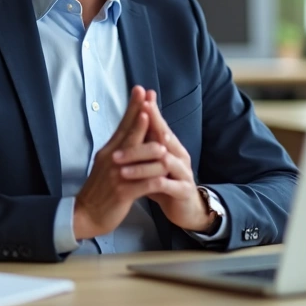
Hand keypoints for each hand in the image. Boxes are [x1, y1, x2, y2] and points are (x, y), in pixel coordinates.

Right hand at [72, 86, 171, 239]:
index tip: (141, 90)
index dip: (133, 107)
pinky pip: (143, 181)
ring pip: (137, 155)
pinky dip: (155, 175)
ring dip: (153, 146)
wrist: (85, 214)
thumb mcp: (108, 165)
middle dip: (141, 113)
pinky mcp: (123, 191)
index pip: (123, 124)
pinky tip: (165, 173)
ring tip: (166, 140)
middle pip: (129, 132)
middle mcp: (112, 158)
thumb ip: (120, 149)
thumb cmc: (100, 189)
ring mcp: (117, 174)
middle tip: (149, 97)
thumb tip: (133, 133)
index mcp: (109, 150)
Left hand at [139, 90, 213, 232]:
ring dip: (141, 158)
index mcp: (172, 147)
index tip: (142, 95)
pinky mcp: (182, 190)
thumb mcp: (152, 163)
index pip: (161, 125)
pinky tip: (138, 182)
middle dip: (153, 123)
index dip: (152, 110)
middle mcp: (179, 156)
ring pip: (164, 160)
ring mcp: (183, 173)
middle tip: (138, 112)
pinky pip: (166, 184)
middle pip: (165, 136)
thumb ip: (144, 145)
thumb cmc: (165, 184)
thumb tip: (131, 122)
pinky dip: (151, 181)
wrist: (186, 210)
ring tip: (119, 159)